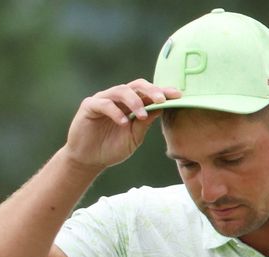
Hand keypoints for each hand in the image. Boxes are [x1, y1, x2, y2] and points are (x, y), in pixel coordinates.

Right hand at [63, 79, 180, 170]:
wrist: (89, 159)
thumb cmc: (112, 147)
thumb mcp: (134, 137)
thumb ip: (146, 123)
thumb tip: (162, 108)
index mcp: (131, 104)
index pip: (148, 93)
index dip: (163, 92)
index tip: (178, 96)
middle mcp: (118, 98)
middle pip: (136, 86)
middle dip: (151, 91)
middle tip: (162, 99)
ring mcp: (103, 100)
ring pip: (121, 91)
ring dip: (134, 101)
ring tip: (142, 115)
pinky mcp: (89, 106)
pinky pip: (104, 104)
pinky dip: (115, 112)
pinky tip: (124, 122)